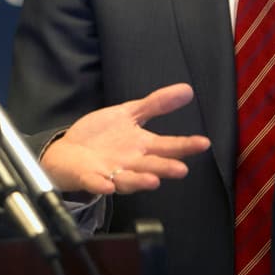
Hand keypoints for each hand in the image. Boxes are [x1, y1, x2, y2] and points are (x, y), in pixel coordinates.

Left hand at [41, 83, 210, 195]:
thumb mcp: (128, 114)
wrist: (71, 151)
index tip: (203, 143)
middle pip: (152, 166)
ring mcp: (111, 172)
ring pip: (129, 179)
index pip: (168, 146)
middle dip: (166, 168)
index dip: (185, 145)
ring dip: (140, 180)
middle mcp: (132, 163)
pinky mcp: (90, 177)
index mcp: (142, 146)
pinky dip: (101, 184)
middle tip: (181, 169)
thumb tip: (187, 89)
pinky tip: (107, 184)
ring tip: (153, 180)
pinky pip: (96, 183)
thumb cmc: (104, 135)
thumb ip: (156, 104)